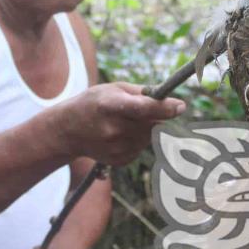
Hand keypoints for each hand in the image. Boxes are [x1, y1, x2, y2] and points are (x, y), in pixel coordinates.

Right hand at [60, 82, 184, 164]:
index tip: (180, 106)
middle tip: (148, 110)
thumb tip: (171, 100)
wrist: (68, 130)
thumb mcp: (113, 88)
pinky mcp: (118, 160)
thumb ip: (142, 93)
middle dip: (157, 116)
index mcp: (109, 106)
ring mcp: (114, 147)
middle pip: (150, 124)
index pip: (143, 109)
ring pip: (149, 136)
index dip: (164, 108)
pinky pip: (141, 148)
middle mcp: (111, 129)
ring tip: (126, 121)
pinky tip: (121, 134)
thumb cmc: (94, 103)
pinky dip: (138, 140)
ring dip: (147, 128)